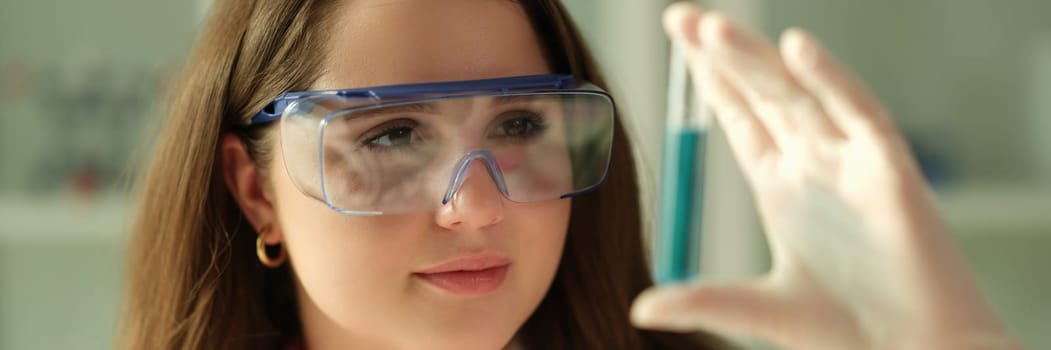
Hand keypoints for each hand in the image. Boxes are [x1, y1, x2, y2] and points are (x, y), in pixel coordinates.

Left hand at [630, 3, 1022, 349]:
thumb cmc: (850, 331)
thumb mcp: (760, 310)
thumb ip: (704, 301)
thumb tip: (639, 308)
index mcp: (780, 186)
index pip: (739, 116)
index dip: (710, 79)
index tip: (679, 38)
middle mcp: (812, 164)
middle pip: (760, 93)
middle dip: (720, 55)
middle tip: (679, 16)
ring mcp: (850, 163)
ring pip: (797, 95)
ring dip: (756, 60)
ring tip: (711, 27)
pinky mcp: (891, 172)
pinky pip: (859, 114)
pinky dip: (830, 80)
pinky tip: (796, 48)